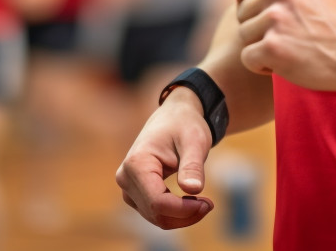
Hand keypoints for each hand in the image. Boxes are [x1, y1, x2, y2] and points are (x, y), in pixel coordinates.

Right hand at [115, 87, 215, 229]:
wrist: (174, 117)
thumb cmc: (184, 126)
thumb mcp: (194, 141)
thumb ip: (192, 165)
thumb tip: (192, 189)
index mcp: (136, 164)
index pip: (157, 202)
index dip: (183, 210)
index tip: (208, 204)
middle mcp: (125, 178)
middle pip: (156, 213)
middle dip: (185, 215)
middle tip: (209, 204)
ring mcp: (128, 187)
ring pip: (155, 217)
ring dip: (181, 216)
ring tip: (204, 202)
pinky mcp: (135, 193)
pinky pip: (155, 213)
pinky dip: (175, 213)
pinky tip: (192, 202)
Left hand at [232, 0, 335, 91]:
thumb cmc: (334, 23)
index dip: (249, 3)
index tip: (268, 16)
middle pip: (241, 12)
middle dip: (257, 28)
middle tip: (286, 36)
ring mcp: (276, 18)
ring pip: (244, 35)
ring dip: (261, 47)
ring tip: (289, 48)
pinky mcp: (274, 46)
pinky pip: (247, 58)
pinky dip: (261, 66)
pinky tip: (284, 64)